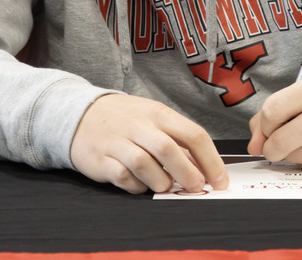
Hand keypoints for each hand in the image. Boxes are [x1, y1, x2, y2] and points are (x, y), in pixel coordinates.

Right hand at [69, 94, 227, 193]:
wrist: (80, 114)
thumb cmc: (126, 120)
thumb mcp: (153, 119)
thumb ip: (178, 140)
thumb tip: (206, 168)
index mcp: (158, 113)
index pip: (193, 134)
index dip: (211, 161)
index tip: (221, 181)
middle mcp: (138, 125)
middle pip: (169, 149)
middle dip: (188, 173)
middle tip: (197, 188)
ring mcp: (117, 141)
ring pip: (144, 163)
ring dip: (161, 181)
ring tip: (166, 187)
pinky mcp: (100, 159)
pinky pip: (122, 177)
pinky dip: (136, 187)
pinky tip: (141, 186)